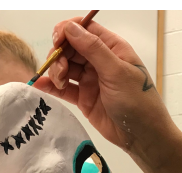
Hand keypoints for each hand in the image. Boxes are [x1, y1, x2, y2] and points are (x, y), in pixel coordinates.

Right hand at [32, 16, 167, 151]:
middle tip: (60, 70)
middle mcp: (99, 60)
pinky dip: (51, 85)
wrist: (141, 136)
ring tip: (60, 83)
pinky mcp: (82, 97)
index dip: (68, 31)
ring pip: (64, 66)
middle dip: (59, 55)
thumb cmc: (138, 101)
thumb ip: (92, 49)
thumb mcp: (116, 72)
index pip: (85, 29)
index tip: (57, 42)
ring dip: (56, 71)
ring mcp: (90, 78)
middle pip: (70, 47)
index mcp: (112, 48)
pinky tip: (40, 85)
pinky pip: (62, 87)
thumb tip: (70, 27)